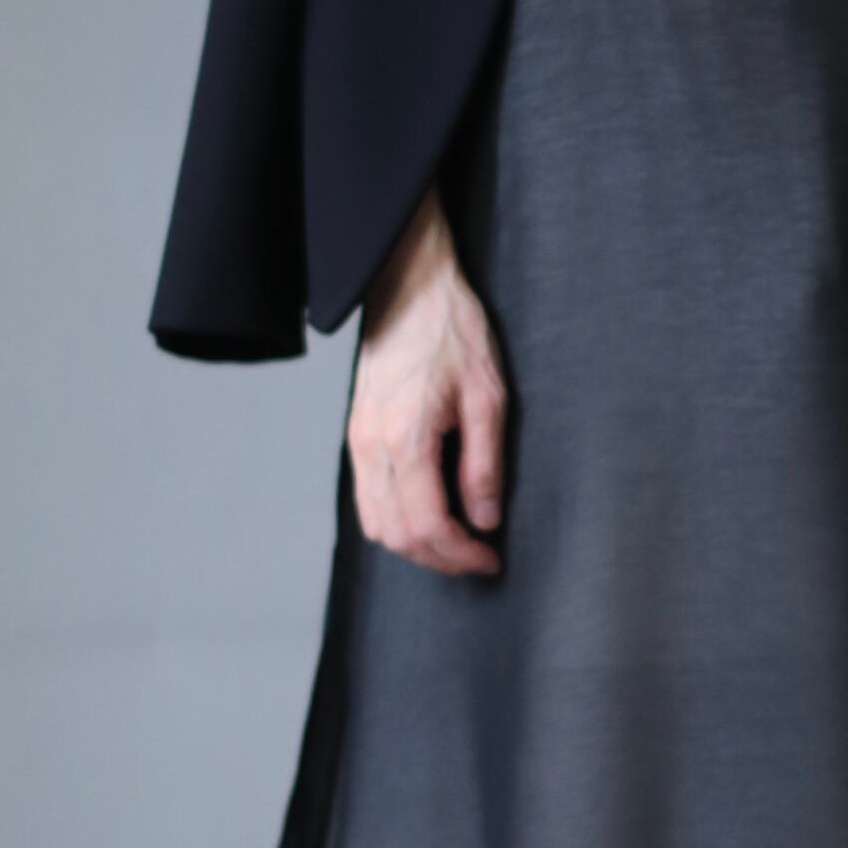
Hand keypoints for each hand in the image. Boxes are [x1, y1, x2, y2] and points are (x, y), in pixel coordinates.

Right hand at [348, 186, 506, 576]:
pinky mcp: (356, 436)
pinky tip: (429, 514)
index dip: (461, 554)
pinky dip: (395, 521)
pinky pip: (366, 499)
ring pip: (376, 524)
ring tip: (456, 542)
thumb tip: (486, 518)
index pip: (428, 525)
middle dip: (440, 558)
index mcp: (406, 439)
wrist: (409, 289)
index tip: (490, 558)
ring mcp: (358, 442)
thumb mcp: (488, 396)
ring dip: (416, 545)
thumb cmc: (452, 332)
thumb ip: (485, 464)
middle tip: (478, 558)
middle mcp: (372, 447)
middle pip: (397, 535)